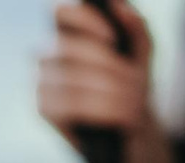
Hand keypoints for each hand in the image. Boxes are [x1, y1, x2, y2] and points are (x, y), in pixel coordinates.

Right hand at [38, 4, 159, 142]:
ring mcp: (42, 80)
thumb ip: (134, 25)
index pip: (61, 12)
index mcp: (70, 32)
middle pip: (68, 49)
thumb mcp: (141, 51)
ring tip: (135, 103)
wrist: (131, 128)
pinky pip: (69, 105)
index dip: (84, 20)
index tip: (112, 38)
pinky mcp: (43, 108)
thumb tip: (118, 5)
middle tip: (137, 83)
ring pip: (70, 79)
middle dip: (108, 67)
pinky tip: (121, 115)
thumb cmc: (133, 84)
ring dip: (110, 91)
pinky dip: (101, 110)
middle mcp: (49, 53)